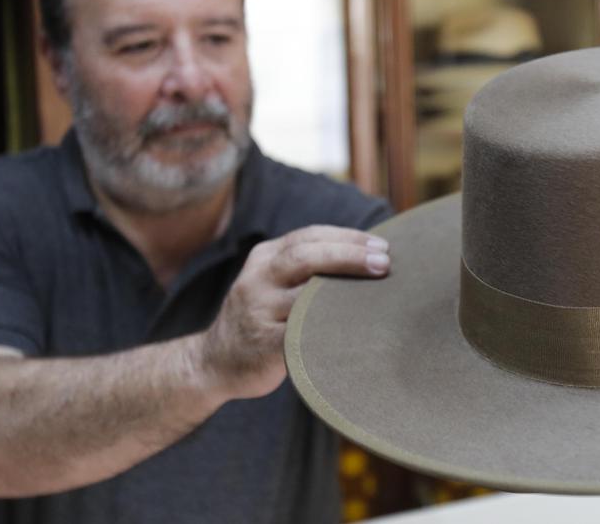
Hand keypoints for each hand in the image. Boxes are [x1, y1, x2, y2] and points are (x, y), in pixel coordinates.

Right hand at [201, 225, 389, 399]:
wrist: (214, 362)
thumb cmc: (262, 319)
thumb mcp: (272, 283)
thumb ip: (305, 269)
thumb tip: (369, 258)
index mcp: (264, 258)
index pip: (309, 237)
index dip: (348, 238)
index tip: (383, 245)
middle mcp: (258, 279)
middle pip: (306, 257)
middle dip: (349, 256)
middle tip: (385, 263)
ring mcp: (258, 312)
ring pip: (305, 296)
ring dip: (345, 292)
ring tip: (380, 293)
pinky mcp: (264, 345)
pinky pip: (302, 334)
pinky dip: (330, 330)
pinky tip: (358, 330)